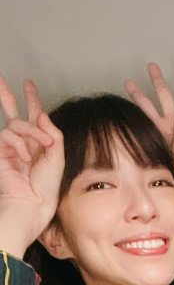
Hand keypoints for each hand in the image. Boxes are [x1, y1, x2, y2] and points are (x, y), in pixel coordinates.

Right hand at [0, 75, 63, 242]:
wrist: (31, 206)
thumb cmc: (46, 189)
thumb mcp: (57, 160)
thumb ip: (53, 135)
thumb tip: (42, 114)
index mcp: (40, 147)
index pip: (35, 119)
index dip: (32, 101)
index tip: (29, 85)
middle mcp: (25, 145)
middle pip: (15, 114)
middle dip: (8, 96)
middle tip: (1, 79)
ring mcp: (11, 149)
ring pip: (16, 123)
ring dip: (31, 131)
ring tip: (41, 145)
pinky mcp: (0, 153)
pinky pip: (8, 135)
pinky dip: (19, 143)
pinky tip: (25, 156)